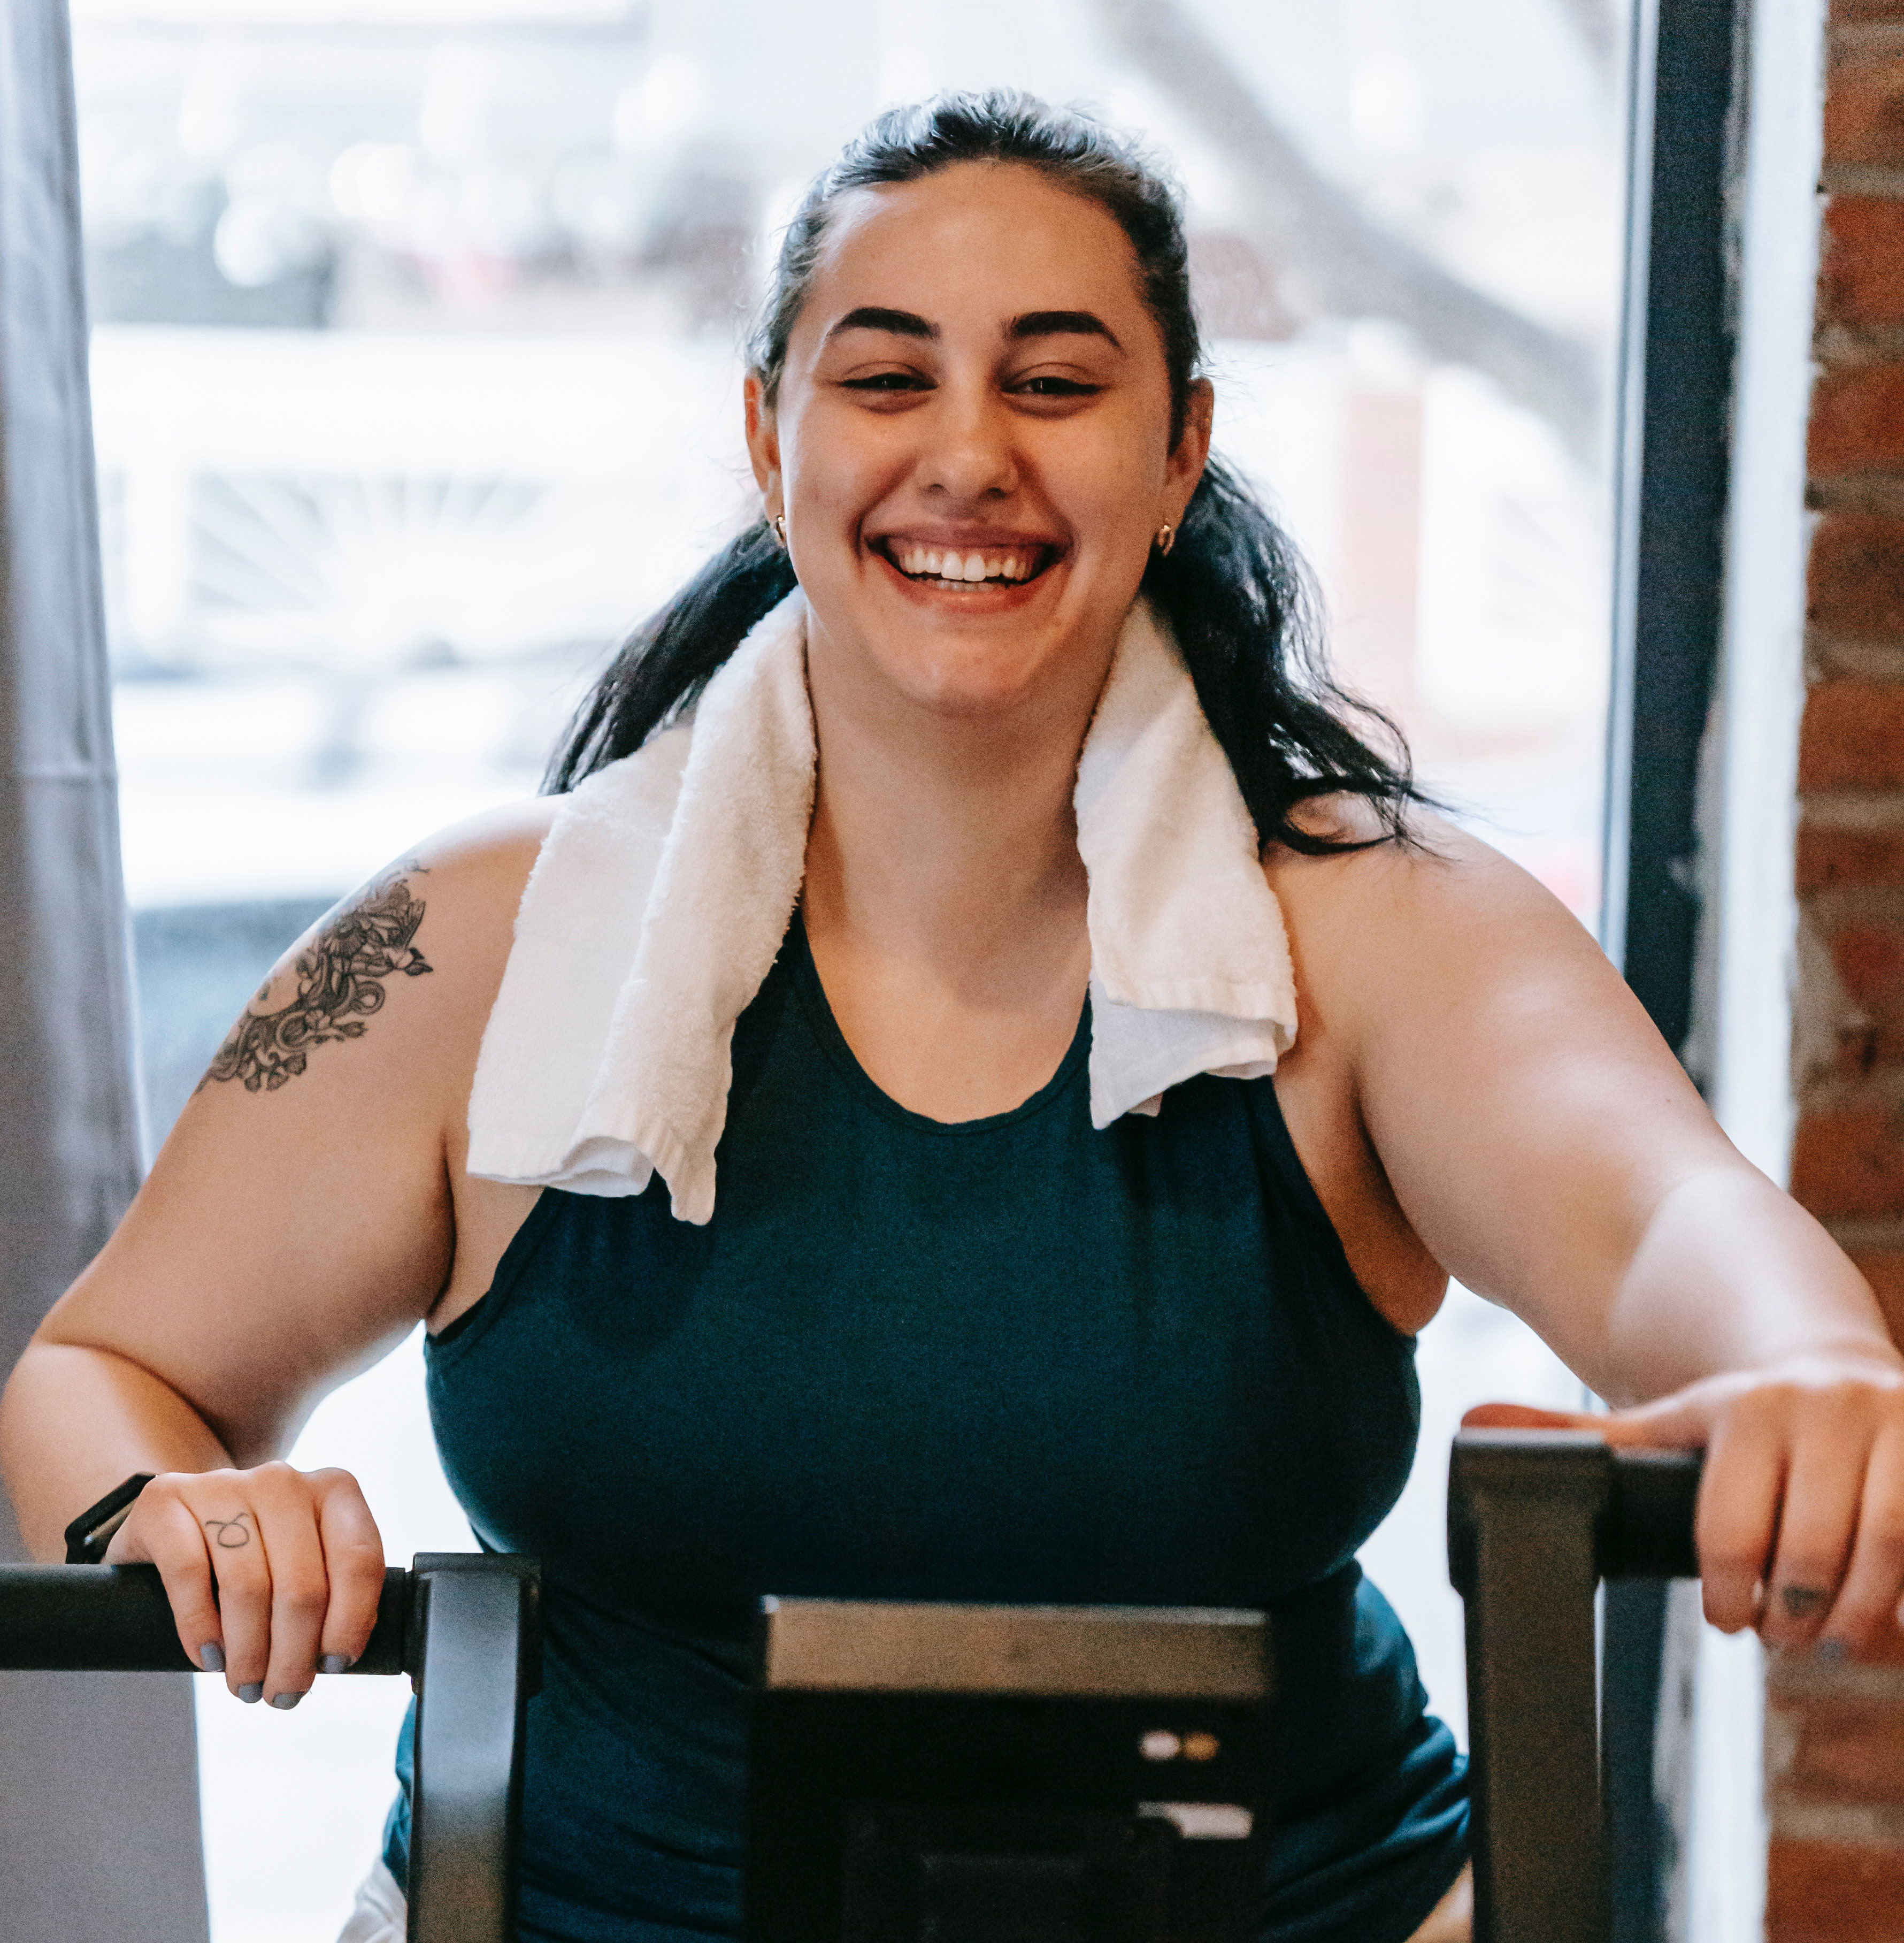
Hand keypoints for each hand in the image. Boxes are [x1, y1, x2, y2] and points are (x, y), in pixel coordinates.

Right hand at [104, 1463, 384, 1706]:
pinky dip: (201, 1628)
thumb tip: (342, 1657)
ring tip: (247, 1686)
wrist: (173, 1521)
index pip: (358, 1559)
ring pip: (248, 1588)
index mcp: (333, 1489)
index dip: (351, 1622)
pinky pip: (189, 1574)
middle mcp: (282, 1480)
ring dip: (249, 1654)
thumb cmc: (254, 1554)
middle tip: (283, 1694)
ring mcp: (223, 1485)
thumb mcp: (305, 1561)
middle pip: (302, 1585)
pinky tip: (208, 1658)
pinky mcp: (165, 1500)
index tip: (336, 1665)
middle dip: (294, 1656)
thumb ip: (333, 1592)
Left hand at [1466, 1352, 1903, 1657]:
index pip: (1731, 1527)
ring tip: (1827, 1639)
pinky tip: (1892, 1620)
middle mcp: (1823, 1406)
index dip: (1725, 1591)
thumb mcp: (1655, 1422)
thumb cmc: (1732, 1421)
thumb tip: (1468, 1426)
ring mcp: (1894, 1424)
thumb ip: (1573, 1436)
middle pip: (1811, 1549)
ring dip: (1856, 1614)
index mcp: (1742, 1407)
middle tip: (1775, 1639)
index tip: (1723, 1621)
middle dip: (1789, 1613)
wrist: (1824, 1364)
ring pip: (1888, 1549)